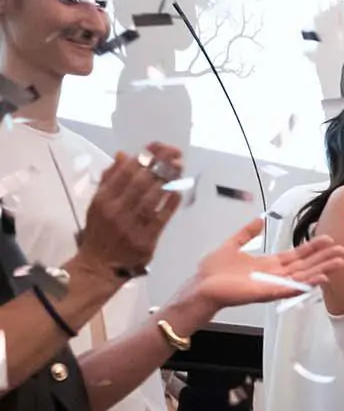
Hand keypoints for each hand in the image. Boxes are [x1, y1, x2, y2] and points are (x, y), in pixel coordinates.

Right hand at [75, 144, 183, 272]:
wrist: (99, 265)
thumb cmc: (100, 231)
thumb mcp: (97, 203)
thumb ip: (109, 179)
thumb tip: (123, 155)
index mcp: (102, 199)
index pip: (125, 171)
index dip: (144, 156)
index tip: (158, 146)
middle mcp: (115, 210)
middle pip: (140, 182)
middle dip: (160, 164)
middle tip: (175, 153)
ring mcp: (130, 226)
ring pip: (151, 198)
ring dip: (168, 180)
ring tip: (179, 166)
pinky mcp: (145, 240)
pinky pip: (160, 218)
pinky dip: (170, 203)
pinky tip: (179, 191)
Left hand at [178, 219, 343, 314]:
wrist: (201, 287)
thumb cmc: (213, 271)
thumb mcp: (231, 245)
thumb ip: (246, 233)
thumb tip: (258, 220)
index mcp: (268, 264)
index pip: (296, 255)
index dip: (312, 248)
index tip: (328, 240)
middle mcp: (275, 275)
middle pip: (305, 266)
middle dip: (324, 258)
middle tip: (343, 251)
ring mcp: (273, 285)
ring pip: (303, 277)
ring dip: (322, 270)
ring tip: (339, 263)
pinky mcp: (268, 293)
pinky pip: (291, 289)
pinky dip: (306, 284)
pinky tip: (320, 279)